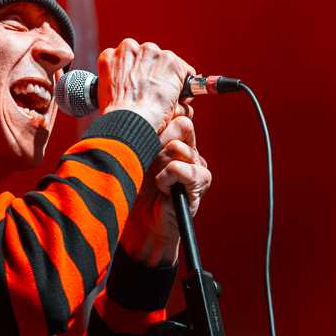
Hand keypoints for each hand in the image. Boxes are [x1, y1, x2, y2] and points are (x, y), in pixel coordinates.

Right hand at [98, 39, 193, 133]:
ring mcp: (150, 52)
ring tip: (167, 101)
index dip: (139, 77)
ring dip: (170, 80)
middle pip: (149, 59)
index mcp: (111, 56)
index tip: (143, 91)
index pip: (131, 61)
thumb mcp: (108, 94)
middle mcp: (129, 47)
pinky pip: (186, 72)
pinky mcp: (170, 60)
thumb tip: (130, 87)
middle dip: (154, 75)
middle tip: (156, 97)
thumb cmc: (118, 117)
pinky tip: (178, 101)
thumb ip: (119, 82)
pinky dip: (186, 87)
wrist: (129, 122)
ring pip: (167, 64)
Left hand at [119, 112, 210, 265]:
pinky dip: (166, 178)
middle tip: (149, 160)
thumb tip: (142, 109)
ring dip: (160, 163)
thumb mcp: (134, 153)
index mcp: (176, 139)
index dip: (161, 122)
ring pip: (179, 147)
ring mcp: (197, 166)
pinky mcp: (201, 183)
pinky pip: (182, 167)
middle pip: (183, 124)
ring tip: (154, 178)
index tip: (147, 140)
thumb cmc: (134, 190)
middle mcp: (190, 150)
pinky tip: (163, 188)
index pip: (178, 112)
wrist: (140, 226)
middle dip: (159, 140)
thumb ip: (142, 132)